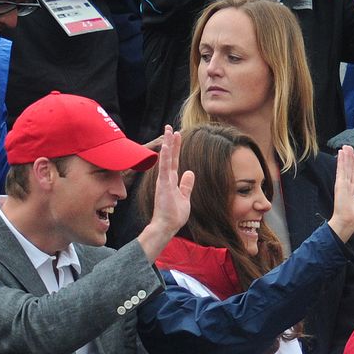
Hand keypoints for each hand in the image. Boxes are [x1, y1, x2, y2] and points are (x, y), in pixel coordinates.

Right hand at [138, 125, 194, 260]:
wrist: (166, 226)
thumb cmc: (174, 216)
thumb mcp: (184, 198)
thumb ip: (186, 185)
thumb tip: (190, 172)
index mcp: (171, 182)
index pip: (175, 162)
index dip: (176, 149)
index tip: (177, 136)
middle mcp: (166, 179)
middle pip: (170, 157)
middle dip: (171, 142)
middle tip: (170, 127)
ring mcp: (164, 181)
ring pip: (166, 159)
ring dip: (167, 144)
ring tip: (168, 130)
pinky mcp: (163, 185)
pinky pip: (164, 168)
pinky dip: (165, 156)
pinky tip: (166, 146)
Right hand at [326, 145, 353, 242]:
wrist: (347, 224)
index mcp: (351, 192)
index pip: (353, 175)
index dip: (353, 166)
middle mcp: (346, 187)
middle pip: (348, 169)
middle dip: (348, 158)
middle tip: (348, 147)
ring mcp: (342, 185)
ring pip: (344, 168)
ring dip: (345, 157)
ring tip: (345, 147)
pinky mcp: (340, 185)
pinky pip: (342, 171)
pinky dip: (341, 162)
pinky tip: (341, 153)